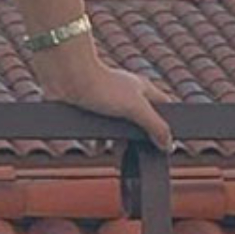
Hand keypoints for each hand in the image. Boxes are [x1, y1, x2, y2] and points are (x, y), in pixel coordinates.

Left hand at [36, 53, 174, 153]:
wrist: (66, 80)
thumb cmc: (102, 87)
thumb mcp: (135, 109)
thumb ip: (154, 126)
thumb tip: (168, 144)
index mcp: (142, 89)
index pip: (163, 105)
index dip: (166, 121)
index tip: (167, 140)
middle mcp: (126, 94)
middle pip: (138, 120)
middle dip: (137, 138)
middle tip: (138, 153)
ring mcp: (106, 103)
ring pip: (116, 127)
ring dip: (115, 142)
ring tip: (116, 153)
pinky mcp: (88, 111)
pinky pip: (95, 131)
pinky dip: (96, 141)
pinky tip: (95, 149)